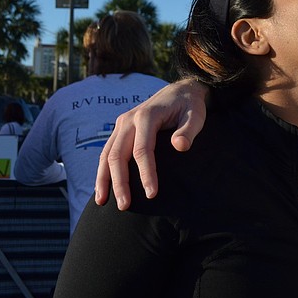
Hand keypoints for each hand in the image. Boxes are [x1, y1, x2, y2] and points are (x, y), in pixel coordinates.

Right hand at [94, 79, 209, 209]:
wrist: (181, 91)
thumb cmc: (190, 106)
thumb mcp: (196, 115)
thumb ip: (189, 130)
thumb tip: (180, 147)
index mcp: (147, 116)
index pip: (142, 149)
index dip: (146, 173)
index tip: (152, 194)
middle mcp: (129, 119)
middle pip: (118, 154)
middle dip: (120, 182)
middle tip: (125, 206)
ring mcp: (122, 124)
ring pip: (106, 154)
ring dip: (104, 179)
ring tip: (102, 202)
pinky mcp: (120, 129)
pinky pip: (106, 151)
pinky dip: (102, 170)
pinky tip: (102, 188)